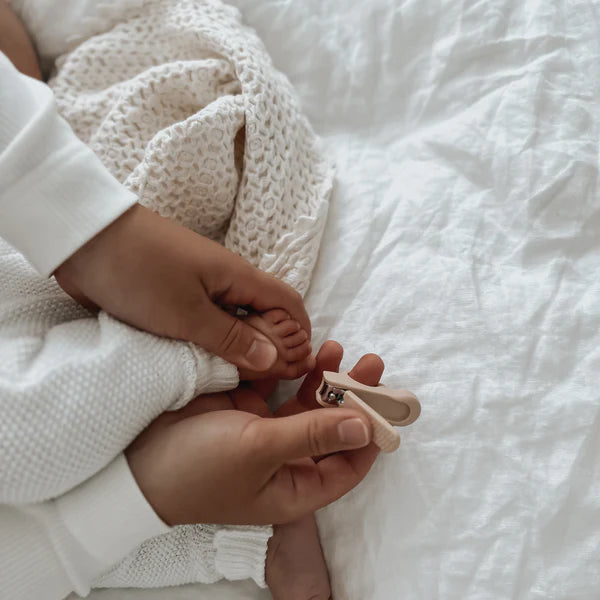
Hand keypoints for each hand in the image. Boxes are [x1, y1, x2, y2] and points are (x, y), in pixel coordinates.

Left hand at [54, 204, 309, 372]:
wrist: (83, 238)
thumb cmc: (139, 271)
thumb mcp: (186, 313)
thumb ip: (231, 338)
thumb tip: (273, 359)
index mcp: (238, 277)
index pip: (288, 303)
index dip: (299, 334)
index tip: (295, 367)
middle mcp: (226, 281)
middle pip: (265, 315)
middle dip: (270, 347)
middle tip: (260, 383)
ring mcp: (200, 287)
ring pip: (234, 321)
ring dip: (238, 347)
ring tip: (233, 380)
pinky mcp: (175, 295)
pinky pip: (205, 322)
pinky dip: (211, 342)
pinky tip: (202, 363)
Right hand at [125, 341, 382, 524]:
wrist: (137, 457)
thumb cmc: (198, 467)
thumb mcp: (258, 451)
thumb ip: (312, 434)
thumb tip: (364, 428)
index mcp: (294, 486)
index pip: (346, 466)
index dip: (370, 437)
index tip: (385, 404)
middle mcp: (286, 460)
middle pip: (332, 428)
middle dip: (352, 396)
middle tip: (371, 364)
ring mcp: (267, 432)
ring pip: (308, 403)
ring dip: (325, 377)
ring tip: (339, 347)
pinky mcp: (247, 408)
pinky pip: (279, 387)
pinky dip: (292, 370)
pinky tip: (305, 350)